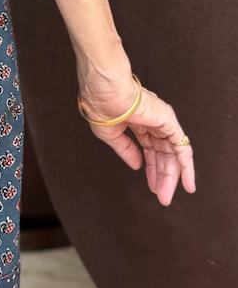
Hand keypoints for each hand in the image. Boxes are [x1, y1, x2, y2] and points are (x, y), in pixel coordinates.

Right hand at [78, 69, 195, 205]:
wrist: (105, 90)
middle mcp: (152, 120)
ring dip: (171, 176)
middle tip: (162, 197)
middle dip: (161, 176)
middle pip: (162, 153)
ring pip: (172, 153)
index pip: (149, 148)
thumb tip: (137, 165)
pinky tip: (186, 181)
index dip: (150, 168)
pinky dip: (186, 166)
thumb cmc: (101, 104)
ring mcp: (161, 121)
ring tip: (166, 195)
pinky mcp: (168, 122)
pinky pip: (182, 147)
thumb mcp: (110, 134)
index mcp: (137, 120)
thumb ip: (126, 150)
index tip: (151, 186)